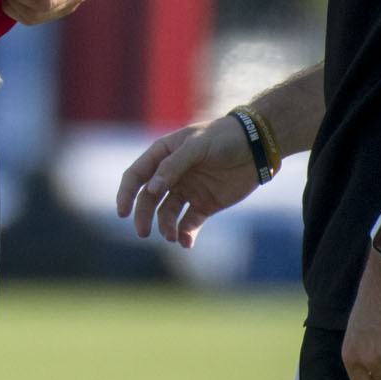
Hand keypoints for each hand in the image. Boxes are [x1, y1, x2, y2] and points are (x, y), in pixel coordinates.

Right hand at [114, 115, 258, 245]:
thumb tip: (151, 188)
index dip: (126, 193)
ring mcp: (187, 190)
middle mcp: (171, 175)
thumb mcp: (197, 145)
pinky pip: (189, 223)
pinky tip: (186, 242)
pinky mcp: (204, 205)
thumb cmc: (224, 137)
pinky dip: (185, 234)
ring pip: (167, 214)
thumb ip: (174, 165)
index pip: (137, 175)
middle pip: (149, 199)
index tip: (122, 212)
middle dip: (143, 216)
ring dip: (166, 227)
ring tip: (172, 237)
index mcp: (163, 155)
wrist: (257, 147)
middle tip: (142, 233)